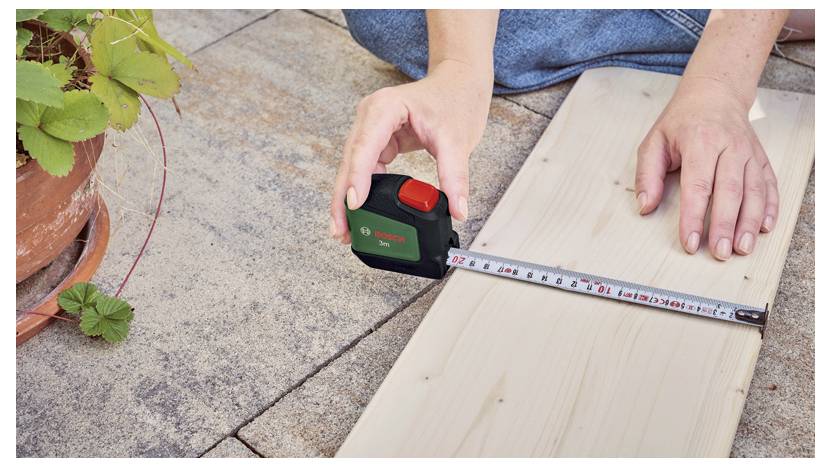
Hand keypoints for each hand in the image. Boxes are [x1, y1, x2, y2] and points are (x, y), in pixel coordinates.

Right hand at [330, 60, 492, 242]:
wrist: (459, 82)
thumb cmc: (454, 99)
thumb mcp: (457, 140)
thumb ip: (455, 176)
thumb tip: (458, 209)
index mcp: (384, 108)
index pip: (364, 148)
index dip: (356, 179)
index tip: (354, 205)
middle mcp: (370, 117)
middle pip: (350, 162)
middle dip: (343, 197)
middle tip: (341, 231)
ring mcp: (371, 129)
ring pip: (352, 169)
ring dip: (348, 198)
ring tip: (345, 230)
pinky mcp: (378, 141)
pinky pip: (364, 169)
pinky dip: (361, 190)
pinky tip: (359, 212)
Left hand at [635, 77, 778, 260]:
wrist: (715, 94)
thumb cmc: (681, 121)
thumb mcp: (654, 142)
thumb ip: (647, 175)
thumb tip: (644, 206)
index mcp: (699, 141)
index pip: (697, 186)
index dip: (694, 217)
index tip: (690, 242)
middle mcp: (729, 146)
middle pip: (730, 191)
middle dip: (725, 225)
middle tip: (721, 253)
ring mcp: (748, 152)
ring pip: (754, 190)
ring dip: (750, 222)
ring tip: (743, 248)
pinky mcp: (760, 158)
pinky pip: (769, 184)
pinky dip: (770, 207)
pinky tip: (764, 227)